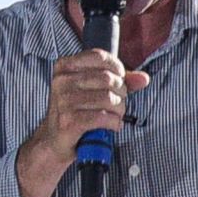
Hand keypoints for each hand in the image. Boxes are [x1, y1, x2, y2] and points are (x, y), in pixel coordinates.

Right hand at [15, 47, 147, 196]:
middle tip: (118, 103)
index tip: (120, 80)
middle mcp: (62, 81)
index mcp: (65, 66)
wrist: (53, 140)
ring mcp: (64, 101)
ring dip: (119, 111)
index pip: (100, 56)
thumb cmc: (75, 111)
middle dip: (121, 93)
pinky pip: (104, 117)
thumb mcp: (92, 89)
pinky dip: (113, 123)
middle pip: (108, 79)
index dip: (117, 68)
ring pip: (109, 99)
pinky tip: (111, 125)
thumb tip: (144, 78)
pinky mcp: (69, 120)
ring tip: (114, 116)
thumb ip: (119, 80)